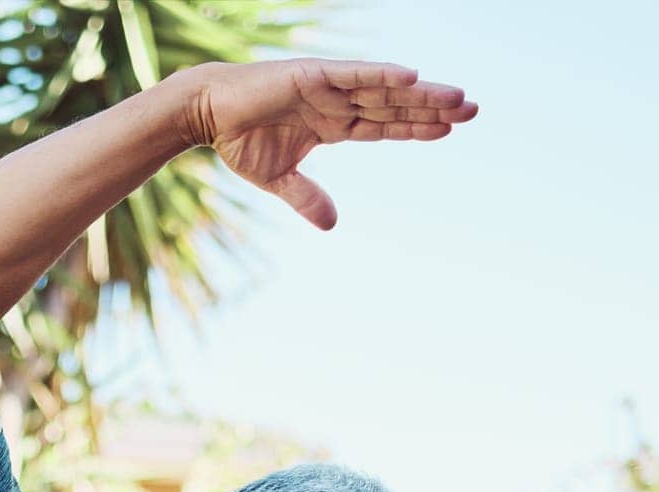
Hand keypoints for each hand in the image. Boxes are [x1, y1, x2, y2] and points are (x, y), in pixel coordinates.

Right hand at [186, 59, 477, 229]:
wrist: (209, 115)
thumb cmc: (240, 141)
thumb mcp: (279, 178)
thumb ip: (307, 197)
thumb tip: (332, 226)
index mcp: (334, 123)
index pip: (384, 125)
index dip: (416, 127)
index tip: (450, 129)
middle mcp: (338, 101)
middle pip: (394, 104)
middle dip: (432, 107)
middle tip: (473, 109)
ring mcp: (329, 85)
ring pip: (384, 89)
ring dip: (420, 93)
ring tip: (456, 98)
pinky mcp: (314, 74)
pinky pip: (355, 74)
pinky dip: (382, 75)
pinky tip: (411, 77)